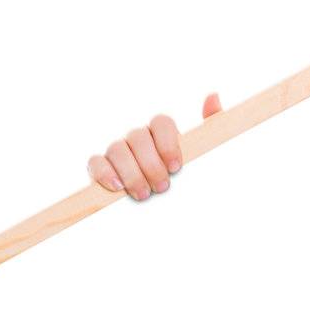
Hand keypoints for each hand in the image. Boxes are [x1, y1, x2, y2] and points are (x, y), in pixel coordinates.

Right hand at [88, 92, 222, 199]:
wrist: (175, 212)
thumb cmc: (187, 182)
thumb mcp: (206, 157)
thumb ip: (211, 126)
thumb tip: (213, 97)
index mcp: (161, 134)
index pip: (161, 122)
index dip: (167, 143)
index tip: (176, 167)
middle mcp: (138, 139)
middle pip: (138, 137)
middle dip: (150, 164)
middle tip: (163, 187)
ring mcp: (118, 152)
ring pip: (117, 149)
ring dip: (131, 172)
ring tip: (143, 194)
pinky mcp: (102, 169)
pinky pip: (96, 162)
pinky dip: (105, 172)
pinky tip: (117, 187)